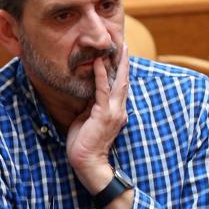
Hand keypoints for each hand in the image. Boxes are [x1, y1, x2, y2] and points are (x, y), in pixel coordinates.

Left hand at [66, 43, 129, 193]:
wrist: (87, 163)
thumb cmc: (84, 144)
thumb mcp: (87, 119)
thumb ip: (90, 106)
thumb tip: (88, 94)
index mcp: (115, 111)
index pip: (118, 87)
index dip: (119, 71)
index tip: (119, 56)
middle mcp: (118, 109)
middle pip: (123, 81)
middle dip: (123, 63)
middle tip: (124, 45)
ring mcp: (113, 111)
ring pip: (116, 82)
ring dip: (115, 64)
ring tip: (117, 48)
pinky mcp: (104, 114)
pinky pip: (102, 90)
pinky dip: (100, 75)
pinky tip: (98, 63)